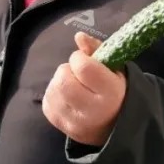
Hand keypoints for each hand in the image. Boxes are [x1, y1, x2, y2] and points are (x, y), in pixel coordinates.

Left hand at [42, 32, 126, 147]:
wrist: (116, 125)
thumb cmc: (114, 90)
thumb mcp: (114, 68)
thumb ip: (97, 49)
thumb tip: (79, 36)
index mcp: (110, 93)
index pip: (83, 67)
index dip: (79, 58)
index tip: (84, 60)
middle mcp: (93, 111)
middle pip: (64, 80)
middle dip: (67, 70)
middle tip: (76, 74)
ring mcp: (76, 122)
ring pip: (53, 90)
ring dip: (59, 82)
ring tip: (73, 85)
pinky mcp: (63, 128)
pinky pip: (48, 103)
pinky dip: (54, 95)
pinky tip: (66, 97)